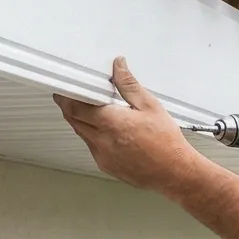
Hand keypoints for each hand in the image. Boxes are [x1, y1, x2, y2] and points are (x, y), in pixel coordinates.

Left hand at [54, 57, 204, 191]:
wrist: (174, 172)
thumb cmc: (166, 142)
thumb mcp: (150, 106)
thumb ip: (129, 85)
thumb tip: (118, 67)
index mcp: (111, 123)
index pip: (75, 108)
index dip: (67, 97)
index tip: (65, 90)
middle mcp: (102, 141)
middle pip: (74, 121)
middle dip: (70, 108)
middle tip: (72, 97)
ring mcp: (102, 156)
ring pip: (82, 134)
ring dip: (81, 122)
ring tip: (92, 112)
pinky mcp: (106, 166)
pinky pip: (91, 147)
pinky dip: (92, 136)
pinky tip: (106, 131)